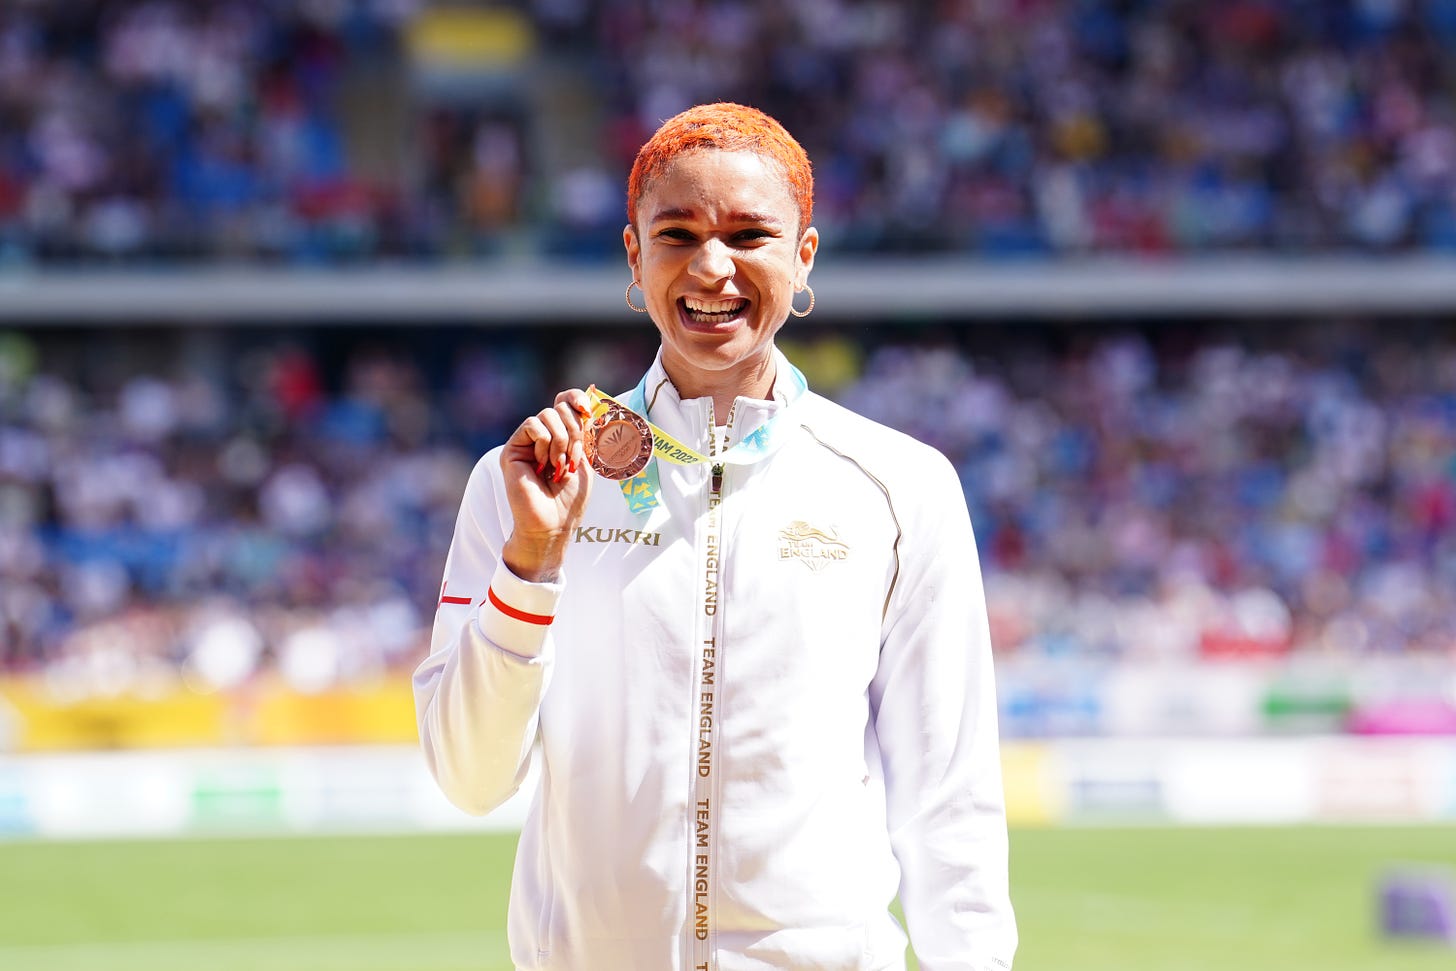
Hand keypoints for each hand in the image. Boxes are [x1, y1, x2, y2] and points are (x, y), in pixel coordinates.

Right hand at [500, 389, 594, 581]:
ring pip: (547, 414)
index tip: (587, 409)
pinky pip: (533, 425)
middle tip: (574, 457)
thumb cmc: (570, 499)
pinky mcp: (512, 448)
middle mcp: (543, 436)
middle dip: (575, 430)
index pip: (565, 401)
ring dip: (561, 440)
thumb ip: (585, 433)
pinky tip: (543, 465)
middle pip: (559, 406)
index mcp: (561, 436)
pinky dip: (545, 443)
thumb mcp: (586, 461)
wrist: (553, 524)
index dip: (575, 398)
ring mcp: (526, 442)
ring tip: (559, 467)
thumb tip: (589, 403)